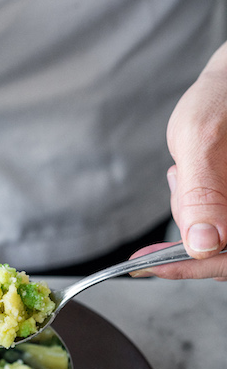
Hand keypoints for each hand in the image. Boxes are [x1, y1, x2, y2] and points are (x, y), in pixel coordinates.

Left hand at [131, 40, 226, 278]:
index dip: (190, 269)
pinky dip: (191, 206)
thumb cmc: (222, 100)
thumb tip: (204, 245)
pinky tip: (187, 171)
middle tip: (177, 183)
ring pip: (214, 238)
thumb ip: (202, 193)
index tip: (148, 264)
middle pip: (222, 253)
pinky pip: (215, 222)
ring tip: (185, 167)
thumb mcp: (202, 140)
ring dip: (188, 212)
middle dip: (189, 230)